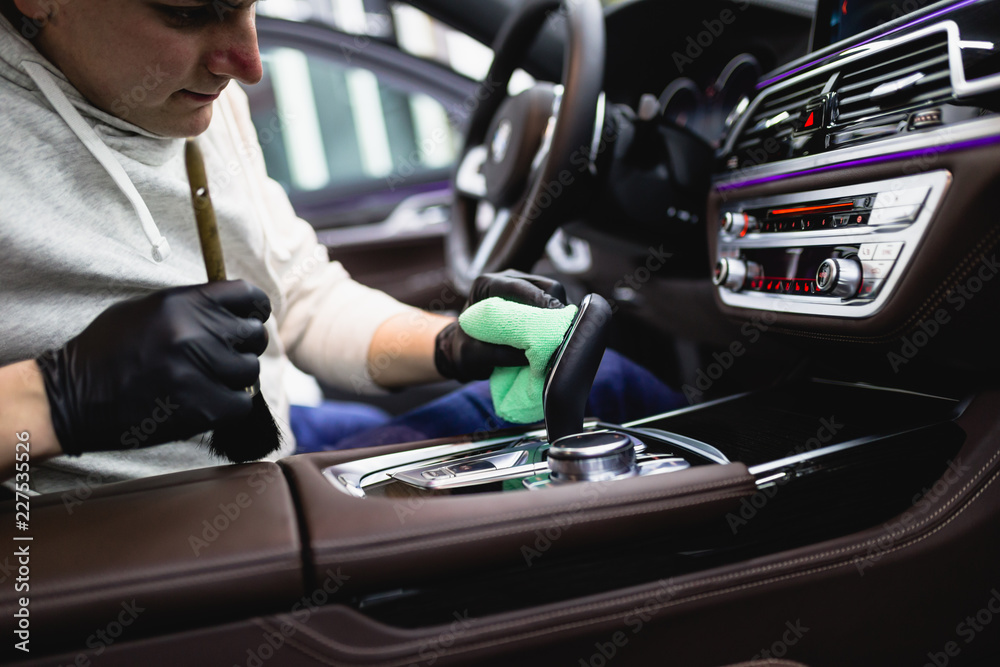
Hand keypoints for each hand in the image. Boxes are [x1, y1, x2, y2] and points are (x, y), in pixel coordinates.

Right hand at [36, 281, 270, 454]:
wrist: (70, 398)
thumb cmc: (107, 351)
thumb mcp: (145, 310)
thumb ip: (192, 306)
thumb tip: (235, 310)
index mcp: (181, 303)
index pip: (247, 296)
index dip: (256, 308)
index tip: (253, 318)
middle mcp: (193, 333)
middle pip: (254, 334)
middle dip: (245, 344)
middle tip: (226, 355)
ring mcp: (198, 372)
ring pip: (250, 370)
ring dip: (236, 376)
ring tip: (210, 379)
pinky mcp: (201, 409)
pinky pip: (242, 403)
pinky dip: (230, 404)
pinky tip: (208, 401)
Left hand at [434, 270, 566, 381]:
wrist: (464, 349)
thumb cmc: (464, 349)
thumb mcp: (470, 355)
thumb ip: (495, 354)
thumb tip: (530, 355)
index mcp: (486, 284)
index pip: (518, 286)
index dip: (539, 301)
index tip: (554, 318)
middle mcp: (507, 279)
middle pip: (545, 287)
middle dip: (554, 309)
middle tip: (559, 332)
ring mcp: (523, 287)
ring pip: (555, 294)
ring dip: (559, 315)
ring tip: (557, 336)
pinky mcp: (535, 299)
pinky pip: (555, 304)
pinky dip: (558, 319)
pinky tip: (555, 334)